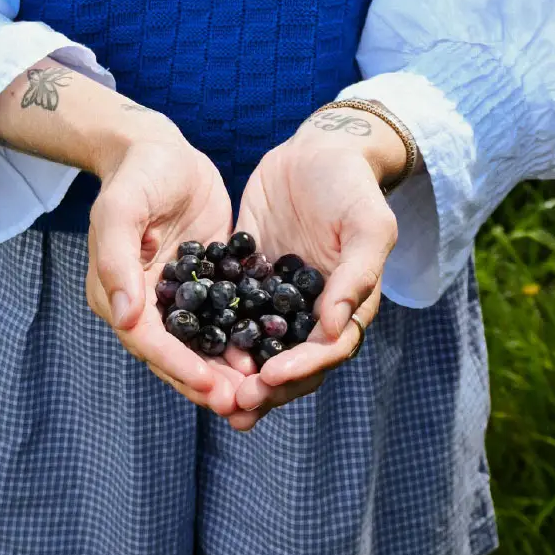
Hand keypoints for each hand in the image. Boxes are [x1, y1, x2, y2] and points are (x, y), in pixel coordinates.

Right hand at [85, 103, 256, 427]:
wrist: (159, 148)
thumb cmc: (137, 173)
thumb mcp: (121, 208)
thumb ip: (118, 259)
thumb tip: (123, 315)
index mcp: (117, 292)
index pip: (147, 341)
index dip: (179, 366)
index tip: (211, 387)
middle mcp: (144, 303)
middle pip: (175, 354)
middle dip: (207, 382)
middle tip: (244, 404)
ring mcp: (177, 296)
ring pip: (201, 345)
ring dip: (226, 371)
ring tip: (260, 392)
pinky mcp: (206, 283)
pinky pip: (224, 319)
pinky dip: (242, 340)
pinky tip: (271, 353)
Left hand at [233, 107, 402, 418]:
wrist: (317, 150)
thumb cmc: (351, 185)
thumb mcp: (367, 224)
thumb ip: (357, 274)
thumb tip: (333, 327)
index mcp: (347, 304)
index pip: (326, 351)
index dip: (300, 368)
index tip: (270, 377)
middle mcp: (312, 310)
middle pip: (291, 362)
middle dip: (265, 387)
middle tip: (234, 404)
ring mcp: (277, 297)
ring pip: (257, 347)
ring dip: (237, 375)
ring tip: (211, 395)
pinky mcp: (248, 278)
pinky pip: (229, 313)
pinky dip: (214, 333)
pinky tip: (187, 347)